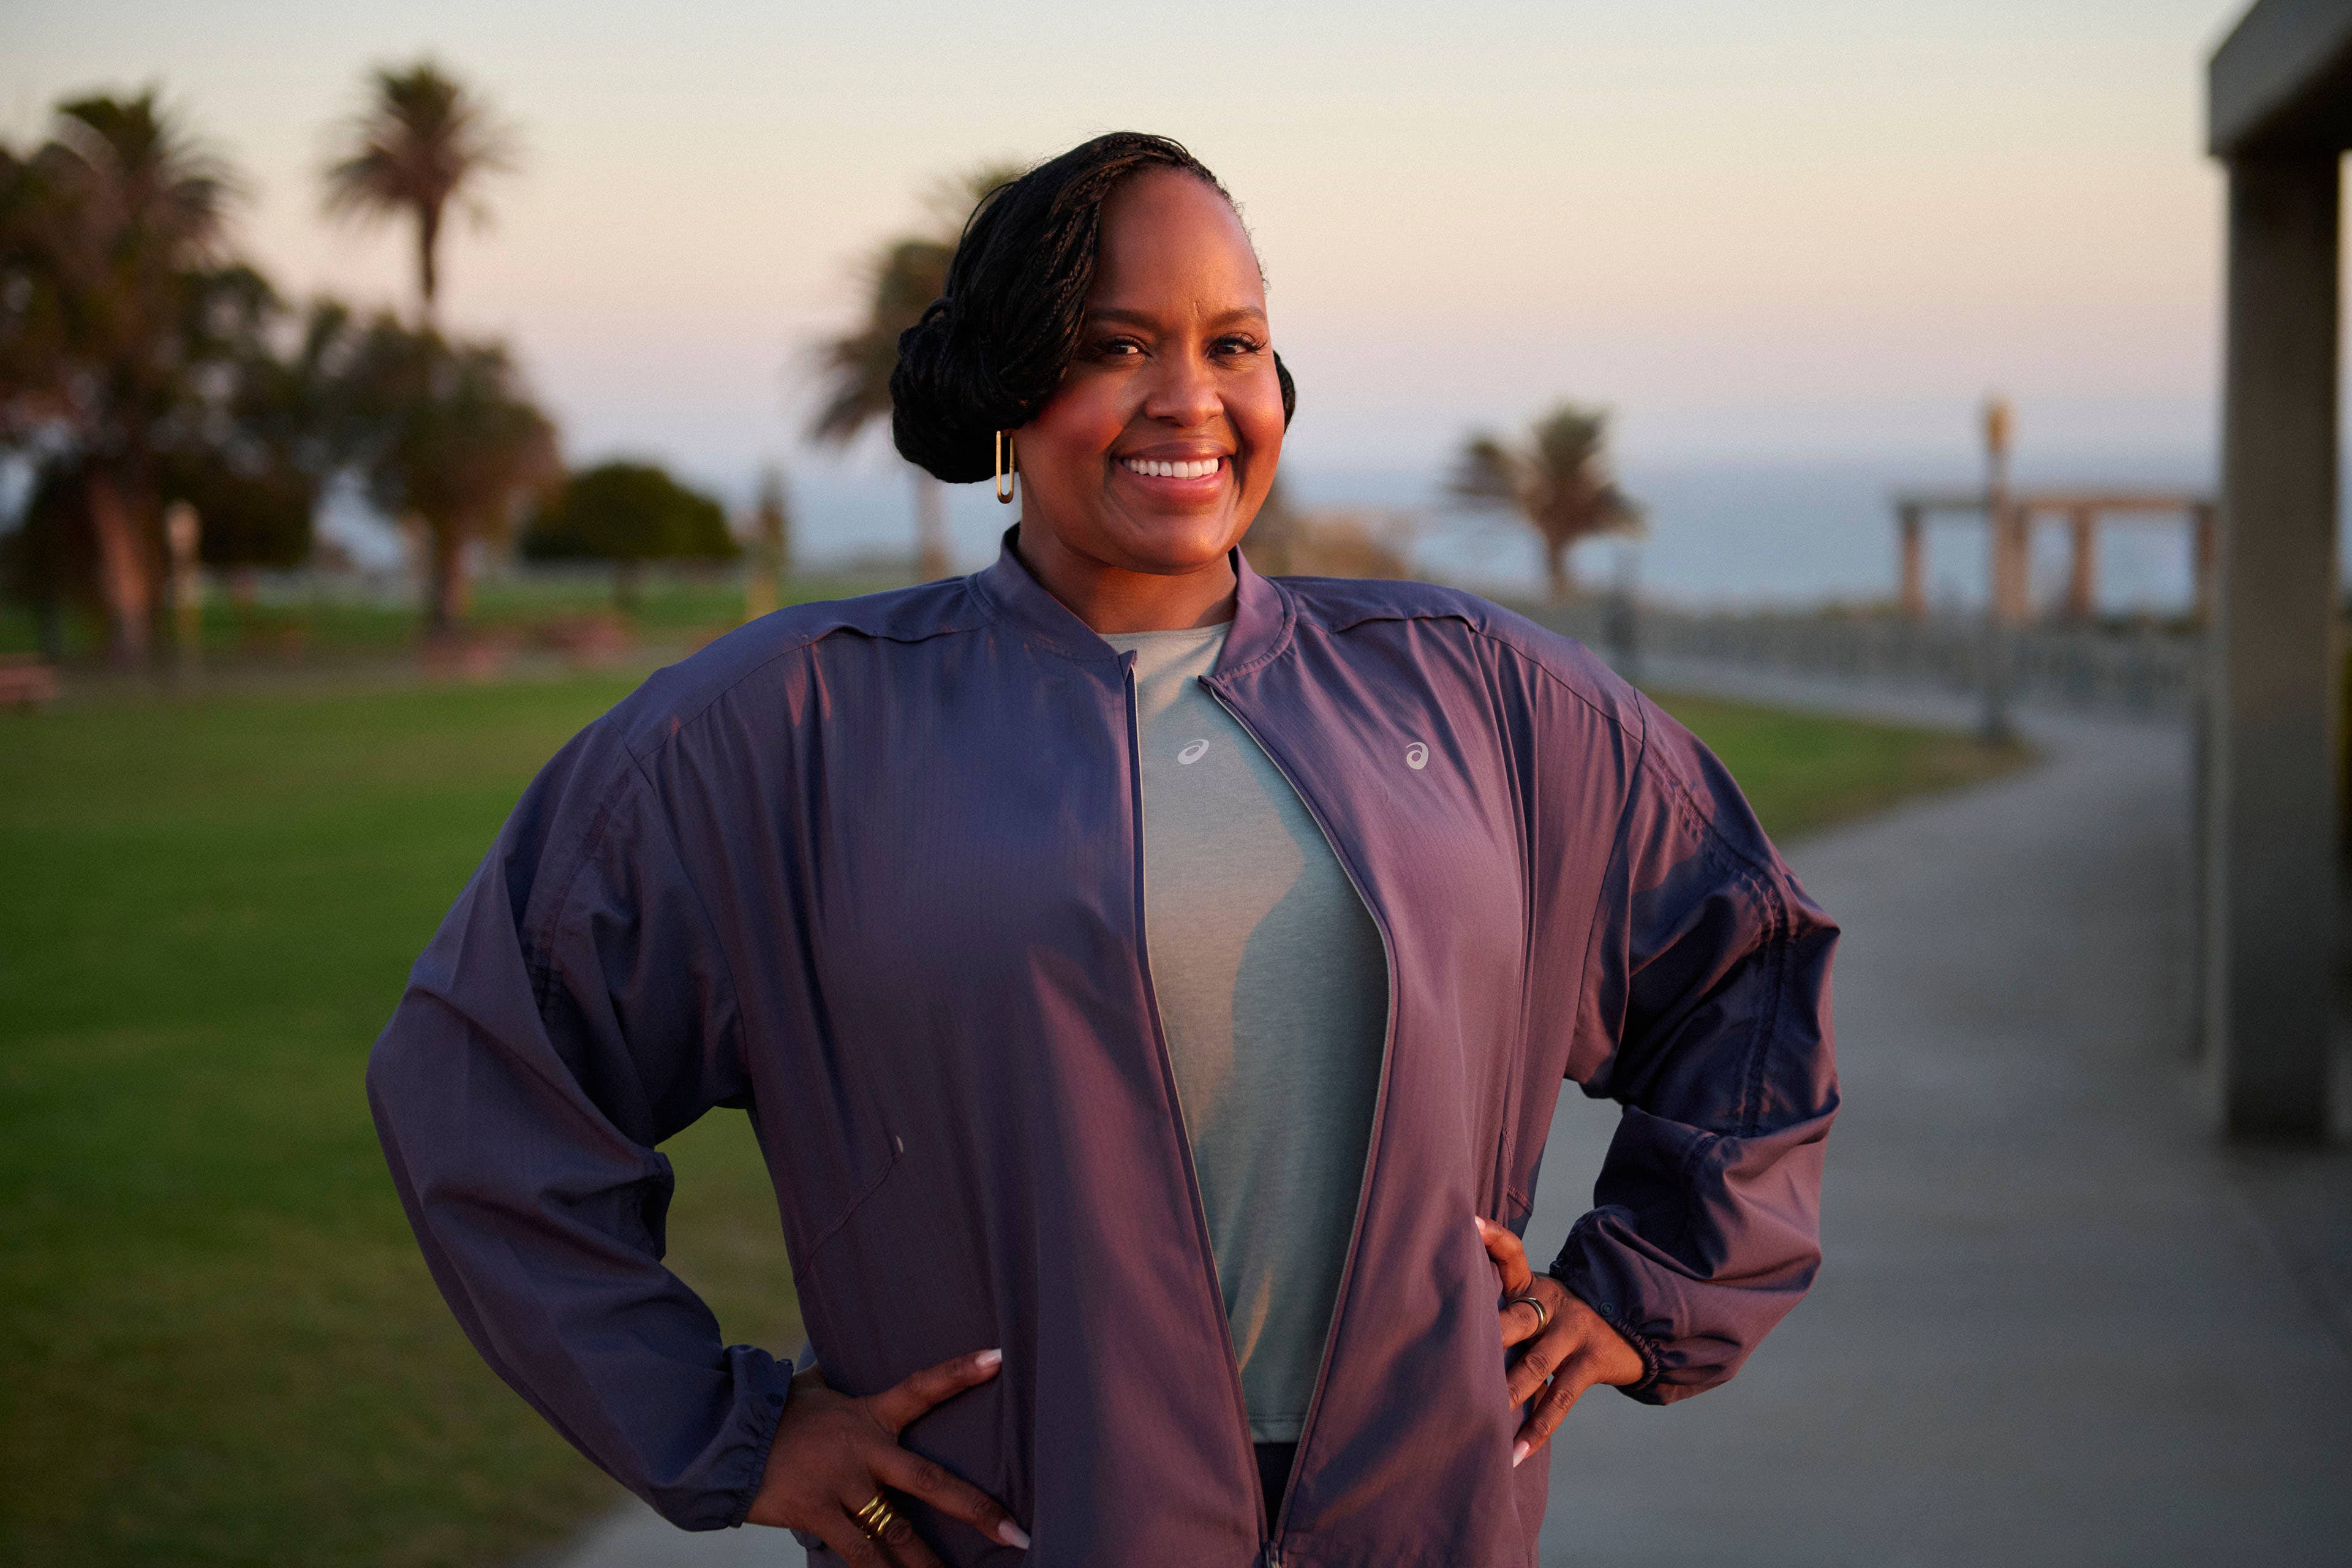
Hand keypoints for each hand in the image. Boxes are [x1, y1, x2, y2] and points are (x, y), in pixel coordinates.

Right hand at [744, 1347, 1029, 1563]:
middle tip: (1015, 1532)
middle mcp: (863, 1449)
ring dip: (928, 1566)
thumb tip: (842, 1367)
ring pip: (897, 1532)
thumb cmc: (775, 1412)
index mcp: (868, 1413)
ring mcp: (841, 1485)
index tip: (997, 1358)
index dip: (959, 1372)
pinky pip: (857, 1553)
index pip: (921, 1387)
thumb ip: (843, 1390)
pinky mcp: (817, 1513)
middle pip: (930, 1481)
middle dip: (976, 1510)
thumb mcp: (815, 1390)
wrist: (723, 1436)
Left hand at [1474, 1216, 1644, 1468]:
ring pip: (1532, 1364)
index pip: (1512, 1254)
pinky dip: (1537, 1427)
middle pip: (1514, 1317)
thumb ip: (1505, 1303)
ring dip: (1505, 1394)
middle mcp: (1552, 1304)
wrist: (1631, 1328)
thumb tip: (1448, 1324)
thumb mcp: (1540, 1300)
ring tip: (1479, 1417)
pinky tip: (1515, 1451)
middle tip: (1451, 1356)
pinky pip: (1559, 1398)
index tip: (1470, 1224)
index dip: (1493, 1238)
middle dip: (1486, 1337)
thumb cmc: (1563, 1319)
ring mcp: (1573, 1333)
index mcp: (1534, 1285)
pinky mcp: (1590, 1362)